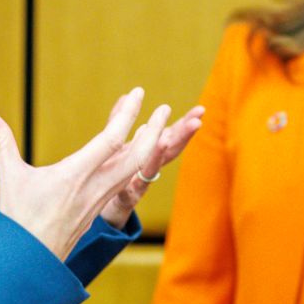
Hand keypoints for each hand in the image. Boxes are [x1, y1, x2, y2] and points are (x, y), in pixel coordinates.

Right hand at [0, 88, 166, 259]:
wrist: (30, 262)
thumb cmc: (19, 219)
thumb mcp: (9, 177)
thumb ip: (1, 141)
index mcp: (75, 175)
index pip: (110, 140)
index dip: (127, 115)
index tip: (138, 93)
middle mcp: (95, 187)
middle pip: (136, 156)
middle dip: (153, 131)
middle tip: (165, 108)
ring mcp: (100, 200)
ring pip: (134, 170)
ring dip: (148, 146)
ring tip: (157, 126)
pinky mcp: (100, 208)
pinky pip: (125, 181)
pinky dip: (135, 163)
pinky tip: (137, 153)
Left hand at [99, 105, 204, 227]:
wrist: (102, 208)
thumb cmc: (112, 174)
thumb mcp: (117, 145)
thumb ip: (120, 120)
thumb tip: (128, 95)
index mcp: (148, 153)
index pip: (171, 135)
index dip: (185, 123)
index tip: (201, 110)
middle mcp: (149, 167)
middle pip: (171, 149)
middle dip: (185, 134)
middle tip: (199, 119)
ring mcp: (141, 181)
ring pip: (157, 165)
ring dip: (167, 149)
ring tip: (173, 136)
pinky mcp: (127, 196)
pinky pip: (135, 185)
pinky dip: (141, 175)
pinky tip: (144, 168)